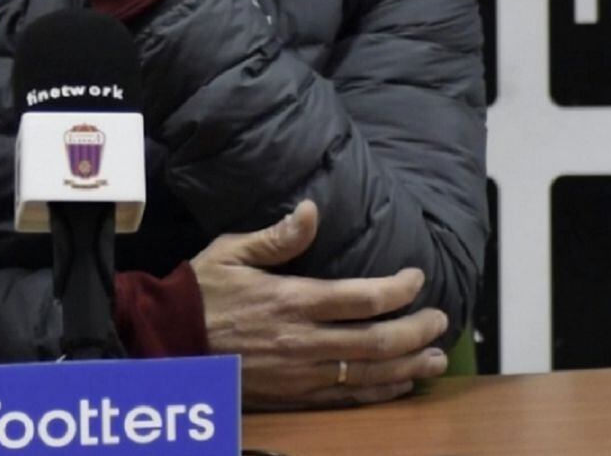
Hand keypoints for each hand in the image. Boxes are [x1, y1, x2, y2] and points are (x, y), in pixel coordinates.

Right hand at [190, 201, 450, 408]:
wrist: (169, 342)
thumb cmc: (202, 291)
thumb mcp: (232, 252)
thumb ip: (277, 237)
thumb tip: (311, 210)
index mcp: (292, 300)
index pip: (362, 297)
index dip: (399, 288)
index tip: (417, 277)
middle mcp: (305, 341)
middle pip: (377, 341)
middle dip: (416, 330)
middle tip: (440, 319)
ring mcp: (302, 374)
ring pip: (370, 374)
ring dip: (408, 366)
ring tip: (435, 358)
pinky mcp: (295, 396)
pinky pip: (348, 398)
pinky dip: (380, 393)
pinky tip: (399, 385)